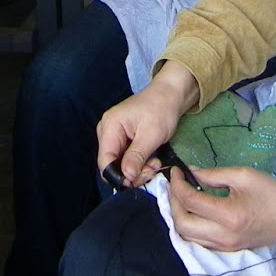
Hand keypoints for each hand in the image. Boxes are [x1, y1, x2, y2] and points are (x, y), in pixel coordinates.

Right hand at [97, 61, 200, 186]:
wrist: (170, 94)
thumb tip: (126, 177)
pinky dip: (139, 163)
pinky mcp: (123, 139)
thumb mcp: (151, 134)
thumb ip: (136, 156)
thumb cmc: (161, 109)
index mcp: (110, 126)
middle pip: (111, 164)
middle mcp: (107, 131)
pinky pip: (126, 158)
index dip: (118, 176)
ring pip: (120, 163)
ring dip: (138, 169)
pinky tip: (152, 160)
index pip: (105, 161)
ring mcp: (114, 135)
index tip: (138, 181)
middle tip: (152, 170)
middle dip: (132, 173)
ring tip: (155, 163)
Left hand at [165, 167, 275, 251]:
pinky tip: (193, 210)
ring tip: (182, 196)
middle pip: (181, 224)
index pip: (190, 201)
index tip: (177, 170)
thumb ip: (214, 175)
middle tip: (176, 184)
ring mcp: (224, 247)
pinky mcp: (227, 250)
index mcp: (228, 216)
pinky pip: (198, 241)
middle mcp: (222, 236)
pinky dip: (189, 226)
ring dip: (179, 215)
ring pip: (187, 236)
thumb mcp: (243, 176)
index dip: (177, 184)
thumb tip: (191, 173)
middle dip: (172, 202)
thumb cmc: (272, 193)